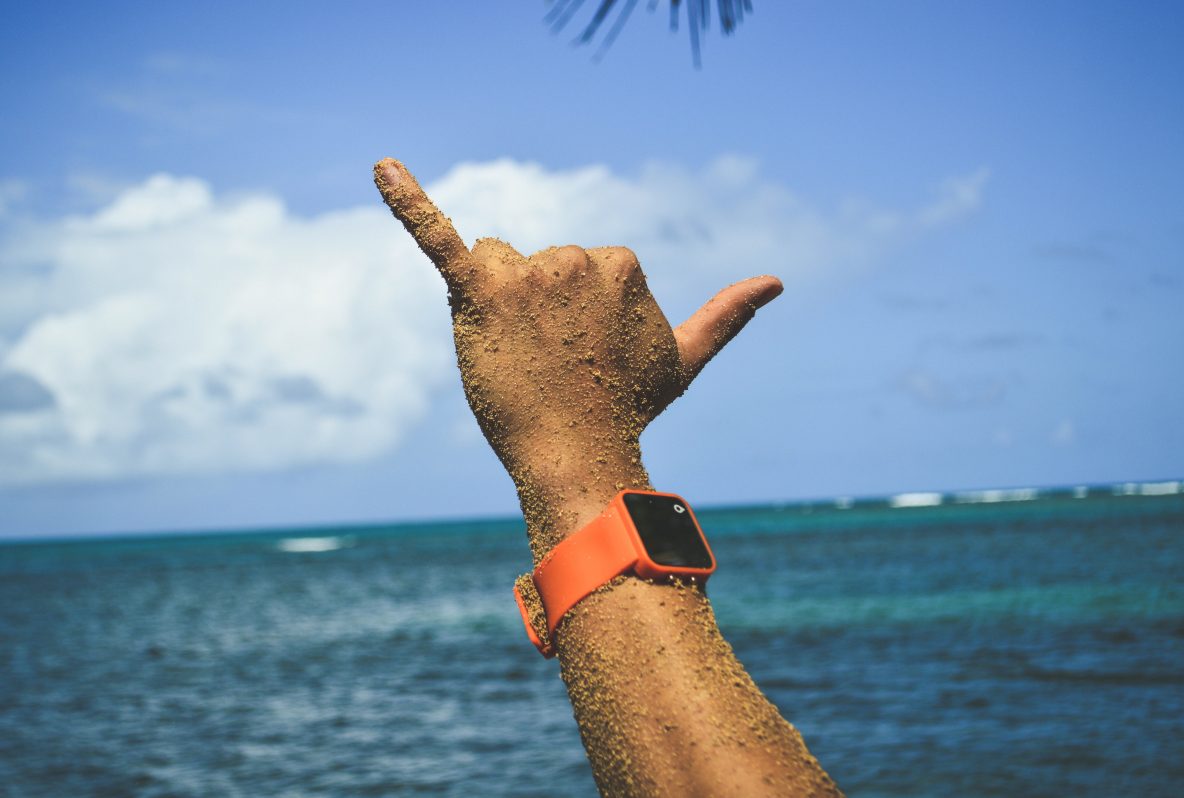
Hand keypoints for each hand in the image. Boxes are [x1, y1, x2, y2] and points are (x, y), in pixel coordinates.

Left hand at [374, 158, 782, 559]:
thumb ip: (726, 316)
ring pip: (492, 269)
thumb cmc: (629, 407)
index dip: (569, 318)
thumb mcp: (684, 358)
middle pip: (530, 267)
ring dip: (497, 309)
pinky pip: (437, 237)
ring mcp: (528, 274)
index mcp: (619, 260)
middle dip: (533, 311)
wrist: (577, 454)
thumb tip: (778, 280)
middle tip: (550, 364)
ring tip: (519, 358)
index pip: (571, 270)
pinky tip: (381, 167)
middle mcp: (575, 256)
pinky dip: (407, 201)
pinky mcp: (479, 292)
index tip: (583, 356)